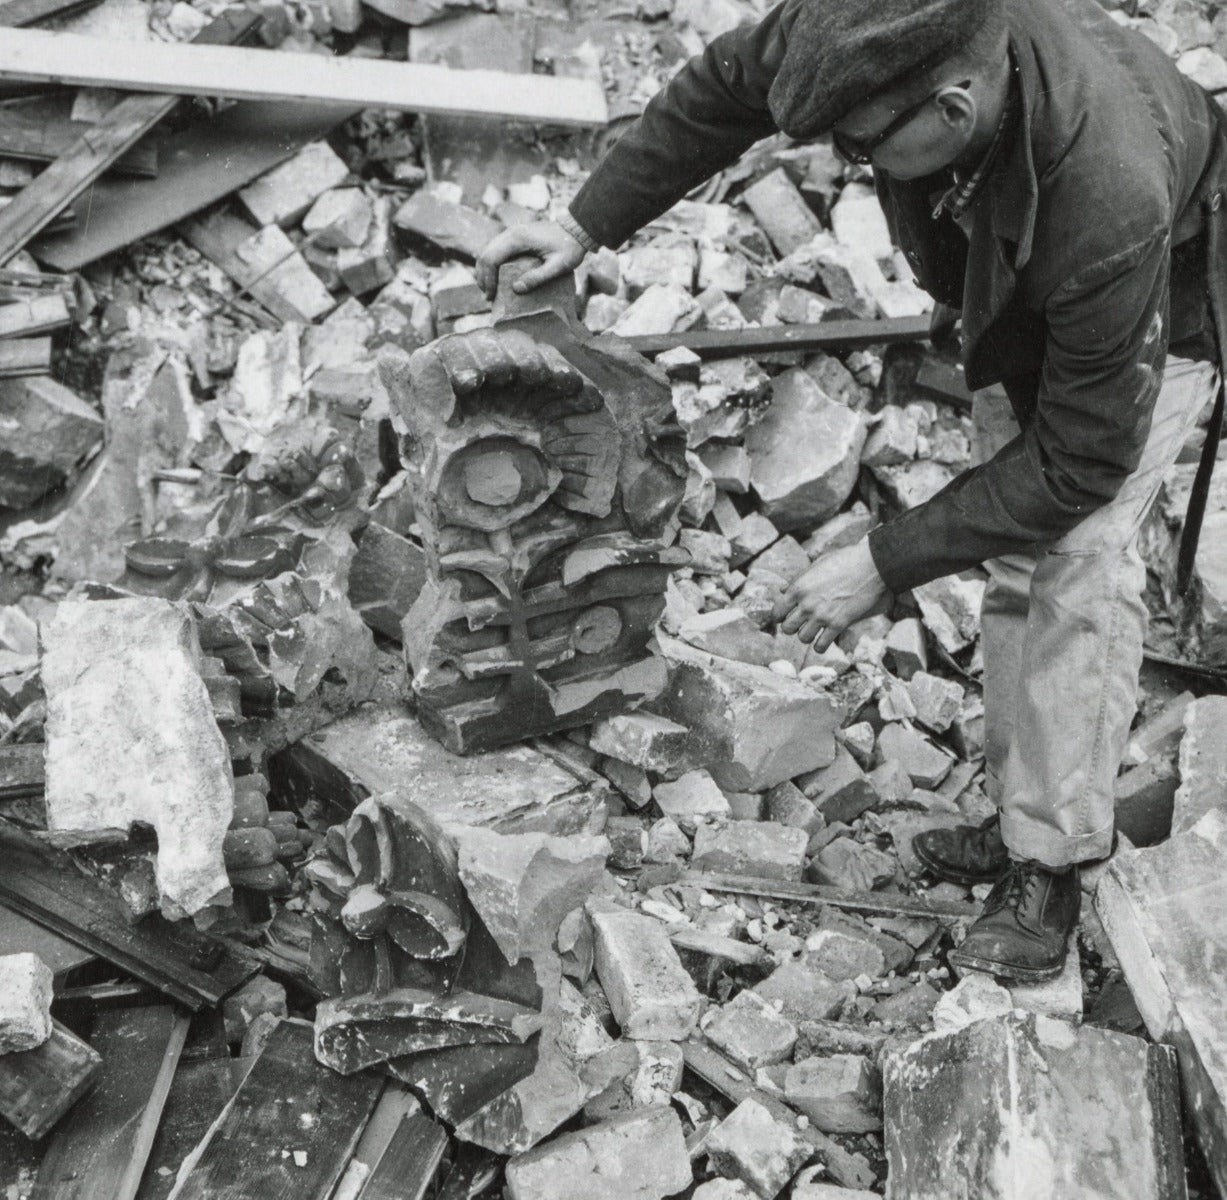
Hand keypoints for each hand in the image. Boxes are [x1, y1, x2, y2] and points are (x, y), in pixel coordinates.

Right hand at [476, 221, 586, 297]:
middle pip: (485, 255)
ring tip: (488, 290)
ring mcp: (512, 233)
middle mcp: (510, 233)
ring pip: (488, 251)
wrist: (576, 229)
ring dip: (485, 271)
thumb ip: (538, 277)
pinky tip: (495, 278)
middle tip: (488, 297)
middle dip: (483, 277)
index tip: (491, 296)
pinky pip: (496, 250)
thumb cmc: (570, 248)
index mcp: (518, 239)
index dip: (488, 279)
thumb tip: (516, 289)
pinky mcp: (515, 236)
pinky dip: (491, 264)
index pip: (491, 258)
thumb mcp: (558, 266)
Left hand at [774, 538, 889, 651]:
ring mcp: (822, 616)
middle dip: (793, 627)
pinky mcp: (838, 624)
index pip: (777, 612)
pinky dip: (821, 646)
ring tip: (815, 630)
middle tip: (802, 623)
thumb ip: (798, 579)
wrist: (872, 566)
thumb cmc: (845, 561)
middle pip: (787, 628)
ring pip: (803, 638)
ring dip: (808, 636)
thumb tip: (781, 590)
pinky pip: (821, 646)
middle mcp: (806, 604)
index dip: (780, 615)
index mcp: (798, 588)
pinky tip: (824, 640)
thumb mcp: (816, 565)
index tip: (787, 615)